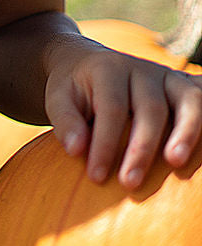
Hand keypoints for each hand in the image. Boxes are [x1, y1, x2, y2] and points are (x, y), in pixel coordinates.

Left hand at [45, 40, 201, 188]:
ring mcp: (167, 77)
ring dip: (186, 133)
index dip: (104, 144)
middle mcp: (142, 69)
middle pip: (150, 108)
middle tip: (130, 183)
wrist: (86, 62)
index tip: (96, 176)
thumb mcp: (57, 98)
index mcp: (108, 69)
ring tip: (176, 164)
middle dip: (141, 148)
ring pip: (188, 101)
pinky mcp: (182, 87)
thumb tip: (76, 150)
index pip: (111, 109)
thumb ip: (65, 122)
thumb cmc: (73, 89)